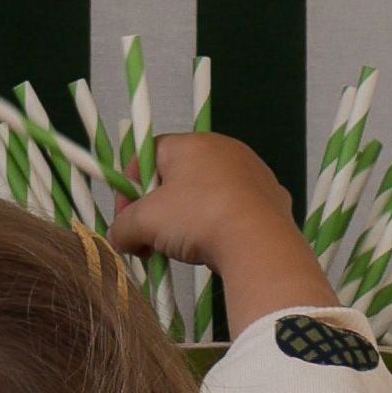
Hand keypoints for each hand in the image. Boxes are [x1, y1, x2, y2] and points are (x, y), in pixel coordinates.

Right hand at [110, 132, 335, 341]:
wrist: (259, 242)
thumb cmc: (197, 218)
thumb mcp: (144, 223)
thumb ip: (122, 227)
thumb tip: (118, 238)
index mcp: (191, 143)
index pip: (147, 154)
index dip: (129, 186)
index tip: (126, 219)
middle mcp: (224, 148)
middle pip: (177, 175)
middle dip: (157, 209)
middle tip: (149, 239)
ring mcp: (253, 171)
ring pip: (207, 192)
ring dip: (187, 219)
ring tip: (181, 249)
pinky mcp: (272, 196)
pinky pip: (235, 208)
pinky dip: (220, 224)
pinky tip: (216, 247)